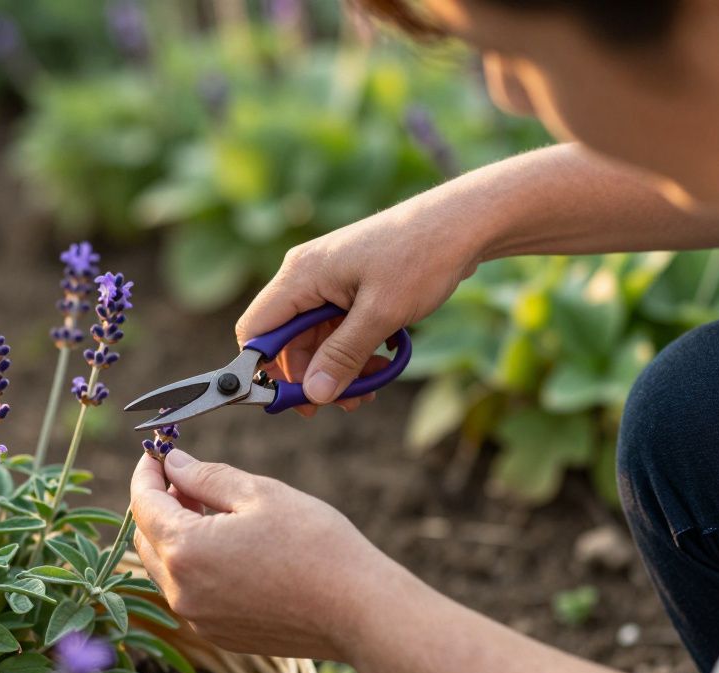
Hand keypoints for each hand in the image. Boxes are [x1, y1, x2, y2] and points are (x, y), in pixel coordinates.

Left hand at [129, 449, 397, 660]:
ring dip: (175, 535)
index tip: (156, 453)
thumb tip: (172, 463)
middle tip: (189, 478)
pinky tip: (227, 546)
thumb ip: (205, 477)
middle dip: (158, 504)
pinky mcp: (218, 634)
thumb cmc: (315, 544)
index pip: (143, 503)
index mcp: (186, 550)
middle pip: (146, 538)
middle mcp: (181, 591)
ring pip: (165, 568)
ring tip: (212, 510)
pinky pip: (189, 593)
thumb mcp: (259, 494)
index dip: (146, 472)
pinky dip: (194, 565)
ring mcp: (198, 619)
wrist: (358, 611)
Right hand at [235, 196, 484, 411]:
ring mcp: (327, 281)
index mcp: (300, 275)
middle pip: (286, 341)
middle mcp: (306, 276)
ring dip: (337, 368)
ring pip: (315, 339)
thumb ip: (343, 355)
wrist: (462, 223)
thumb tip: (314, 394)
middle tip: (342, 403)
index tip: (290, 400)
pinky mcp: (348, 287)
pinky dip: (352, 351)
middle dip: (312, 375)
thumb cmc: (420, 256)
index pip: (256, 330)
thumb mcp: (381, 313)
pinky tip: (377, 365)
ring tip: (369, 389)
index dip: (263, 369)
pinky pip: (336, 328)